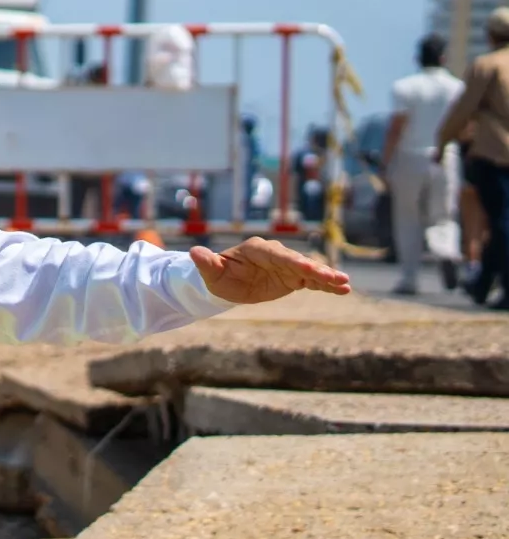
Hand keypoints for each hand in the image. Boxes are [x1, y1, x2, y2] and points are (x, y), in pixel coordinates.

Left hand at [191, 236, 351, 303]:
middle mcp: (275, 254)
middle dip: (317, 269)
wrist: (225, 282)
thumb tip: (193, 252)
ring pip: (309, 270)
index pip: (277, 254)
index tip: (308, 267)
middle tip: (337, 277)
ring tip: (345, 283)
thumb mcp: (210, 272)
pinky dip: (326, 285)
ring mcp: (286, 265)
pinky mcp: (293, 277)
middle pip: (299, 260)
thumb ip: (206, 263)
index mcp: (257, 249)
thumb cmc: (217, 275)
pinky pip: (312, 280)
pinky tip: (343, 290)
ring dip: (327, 276)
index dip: (293, 261)